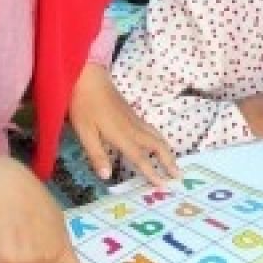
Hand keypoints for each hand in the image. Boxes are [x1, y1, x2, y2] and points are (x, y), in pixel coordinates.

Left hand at [68, 63, 177, 184]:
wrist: (88, 77)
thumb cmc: (84, 105)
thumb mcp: (84, 132)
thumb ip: (96, 154)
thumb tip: (107, 176)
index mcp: (122, 135)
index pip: (140, 158)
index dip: (152, 172)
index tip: (163, 185)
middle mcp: (133, 128)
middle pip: (157, 146)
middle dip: (169, 161)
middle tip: (178, 175)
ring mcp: (134, 119)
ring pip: (157, 137)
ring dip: (167, 151)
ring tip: (173, 163)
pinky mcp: (132, 114)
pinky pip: (152, 130)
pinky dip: (160, 141)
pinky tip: (158, 145)